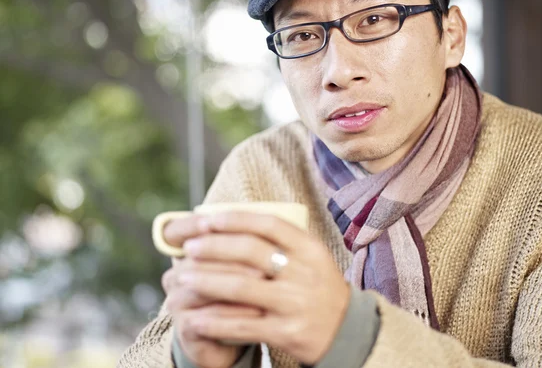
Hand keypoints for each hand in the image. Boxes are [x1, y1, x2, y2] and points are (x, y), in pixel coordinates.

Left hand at [179, 212, 350, 364]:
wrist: (347, 332)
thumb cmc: (320, 287)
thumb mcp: (313, 257)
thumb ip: (284, 240)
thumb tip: (238, 220)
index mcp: (310, 249)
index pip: (268, 225)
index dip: (235, 220)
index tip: (208, 220)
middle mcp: (304, 273)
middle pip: (250, 252)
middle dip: (213, 247)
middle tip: (189, 247)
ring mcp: (295, 303)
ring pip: (240, 288)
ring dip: (206, 281)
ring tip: (183, 277)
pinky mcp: (286, 332)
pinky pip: (242, 325)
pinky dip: (215, 322)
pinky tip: (195, 318)